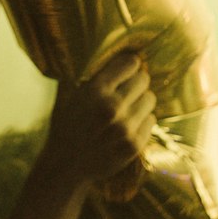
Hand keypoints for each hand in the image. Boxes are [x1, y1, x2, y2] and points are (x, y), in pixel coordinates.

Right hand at [45, 49, 155, 188]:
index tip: (127, 69)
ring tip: (127, 108)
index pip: (130, 63)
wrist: (66, 164)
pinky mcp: (134, 144)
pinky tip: (128, 124)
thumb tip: (118, 54)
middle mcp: (112, 107)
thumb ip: (94, 76)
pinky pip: (151, 120)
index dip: (130, 65)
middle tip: (128, 90)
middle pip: (143, 80)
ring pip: (150, 99)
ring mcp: (125, 127)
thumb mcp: (72, 94)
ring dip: (141, 101)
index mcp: (95, 90)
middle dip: (137, 82)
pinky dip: (142, 120)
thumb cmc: (68, 125)